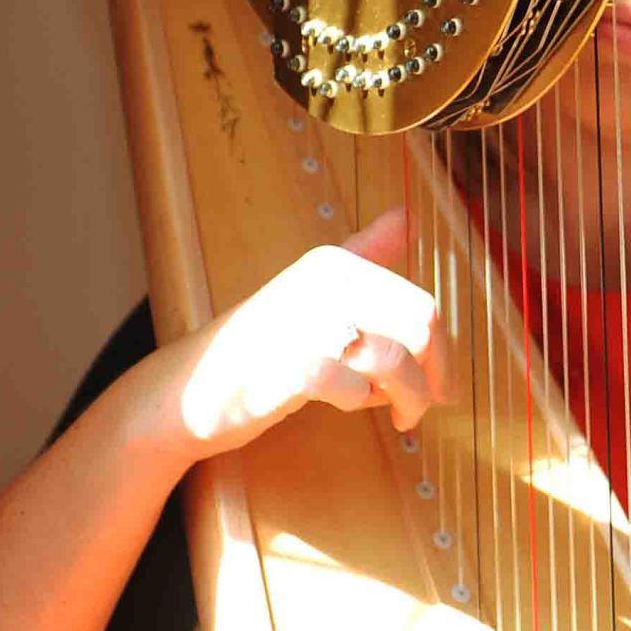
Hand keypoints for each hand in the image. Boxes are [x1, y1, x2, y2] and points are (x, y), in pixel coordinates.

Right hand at [133, 208, 444, 461]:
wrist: (188, 390)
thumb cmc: (260, 346)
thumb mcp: (313, 290)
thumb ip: (364, 254)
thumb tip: (409, 216)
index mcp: (336, 262)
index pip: (422, 305)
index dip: (442, 351)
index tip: (439, 381)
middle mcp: (325, 281)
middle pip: (420, 327)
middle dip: (434, 374)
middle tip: (425, 404)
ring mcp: (308, 322)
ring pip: (397, 361)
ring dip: (407, 398)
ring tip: (400, 414)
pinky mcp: (293, 366)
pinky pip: (358, 390)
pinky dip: (362, 405)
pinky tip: (349, 405)